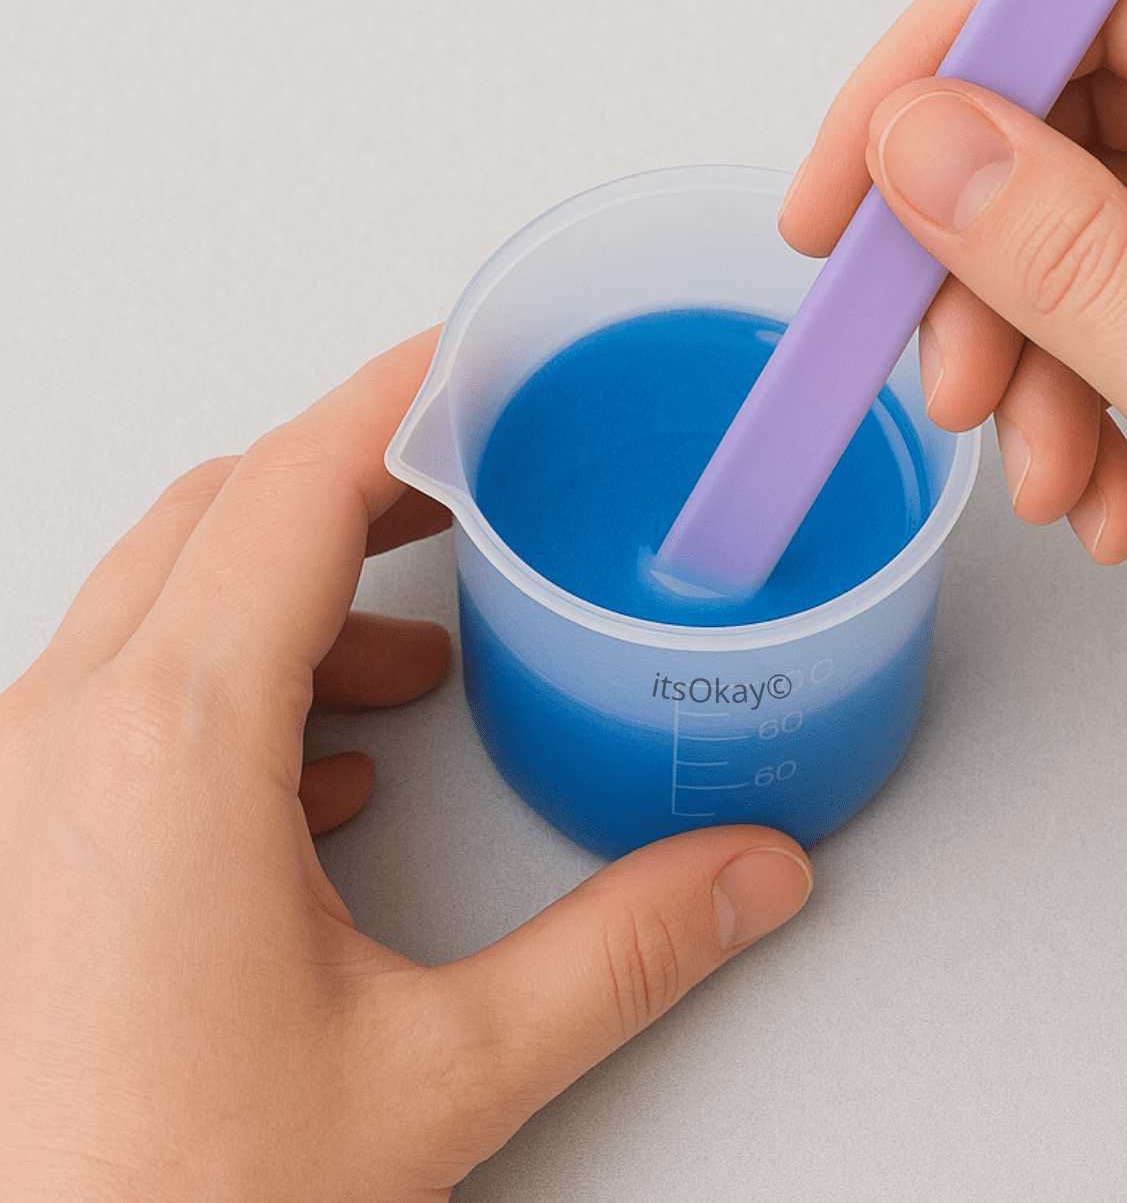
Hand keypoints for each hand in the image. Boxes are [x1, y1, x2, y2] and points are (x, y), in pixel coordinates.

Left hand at [0, 329, 811, 1200]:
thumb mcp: (438, 1073)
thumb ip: (621, 954)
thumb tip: (750, 876)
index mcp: (169, 750)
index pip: (289, 490)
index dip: (391, 400)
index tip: (464, 357)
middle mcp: (67, 740)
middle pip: (222, 511)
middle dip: (354, 476)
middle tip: (462, 481)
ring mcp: (20, 788)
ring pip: (163, 594)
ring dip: (294, 585)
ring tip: (409, 643)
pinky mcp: (18, 843)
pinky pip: (125, 689)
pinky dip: (234, 675)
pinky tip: (320, 766)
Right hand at [780, 0, 1126, 779]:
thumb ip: (1082, 272)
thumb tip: (925, 147)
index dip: (956, 61)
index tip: (850, 174)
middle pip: (1093, 101)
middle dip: (988, 251)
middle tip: (942, 366)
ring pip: (1099, 210)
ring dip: (1037, 346)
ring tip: (1041, 467)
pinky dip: (1092, 385)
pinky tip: (1101, 484)